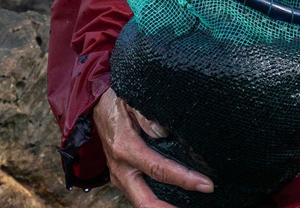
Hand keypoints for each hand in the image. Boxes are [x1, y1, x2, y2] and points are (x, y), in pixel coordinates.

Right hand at [93, 86, 212, 206]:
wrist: (95, 106)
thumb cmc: (115, 102)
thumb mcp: (132, 101)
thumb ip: (147, 116)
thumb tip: (164, 132)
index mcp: (125, 148)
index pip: (158, 170)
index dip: (183, 179)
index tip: (205, 184)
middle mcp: (121, 168)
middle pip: (146, 201)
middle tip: (199, 203)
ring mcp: (119, 176)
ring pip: (142, 202)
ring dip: (164, 206)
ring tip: (191, 202)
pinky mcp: (122, 178)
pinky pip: (140, 195)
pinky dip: (157, 200)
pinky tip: (176, 198)